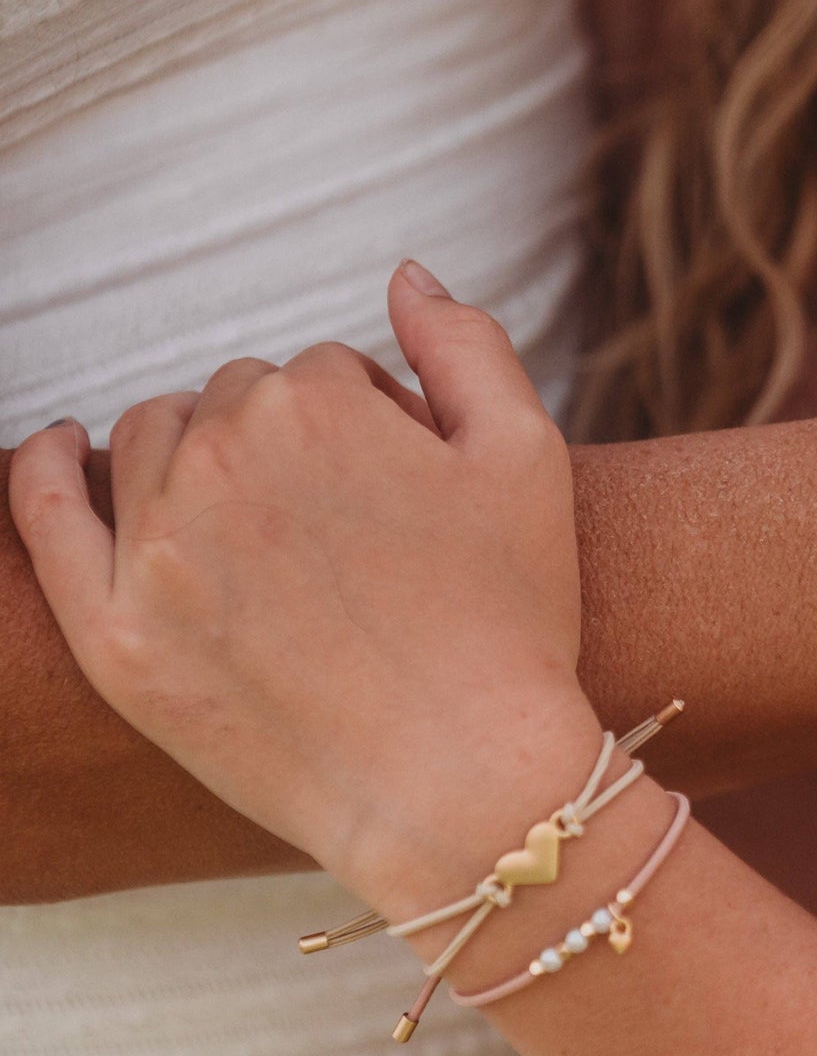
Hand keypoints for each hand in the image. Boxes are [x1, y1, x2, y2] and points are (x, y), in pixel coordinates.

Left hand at [5, 267, 595, 908]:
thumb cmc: (513, 621)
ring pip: (151, 444)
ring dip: (200, 459)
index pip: (325, 375)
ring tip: (272, 535)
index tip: (412, 502)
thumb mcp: (529, 457)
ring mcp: (154, 549)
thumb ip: (466, 343)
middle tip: (357, 537)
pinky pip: (45, 517)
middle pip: (235, 402)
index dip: (379, 432)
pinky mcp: (114, 636)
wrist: (466, 782)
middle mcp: (219, 457)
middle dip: (291, 444)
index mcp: (316, 403)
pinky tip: (59, 448)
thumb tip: (403, 273)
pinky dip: (44, 469)